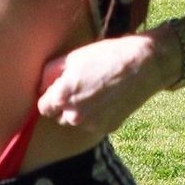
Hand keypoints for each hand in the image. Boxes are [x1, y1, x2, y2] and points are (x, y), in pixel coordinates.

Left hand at [36, 34, 169, 138]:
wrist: (144, 65)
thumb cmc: (107, 56)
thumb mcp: (73, 58)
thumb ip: (50, 74)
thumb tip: (41, 85)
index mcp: (62, 97)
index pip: (42, 108)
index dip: (49, 97)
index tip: (58, 89)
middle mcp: (74, 116)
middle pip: (59, 117)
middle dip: (65, 105)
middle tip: (81, 87)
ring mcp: (92, 124)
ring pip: (78, 121)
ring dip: (82, 111)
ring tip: (97, 91)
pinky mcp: (108, 128)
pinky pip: (95, 123)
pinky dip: (98, 114)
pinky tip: (109, 98)